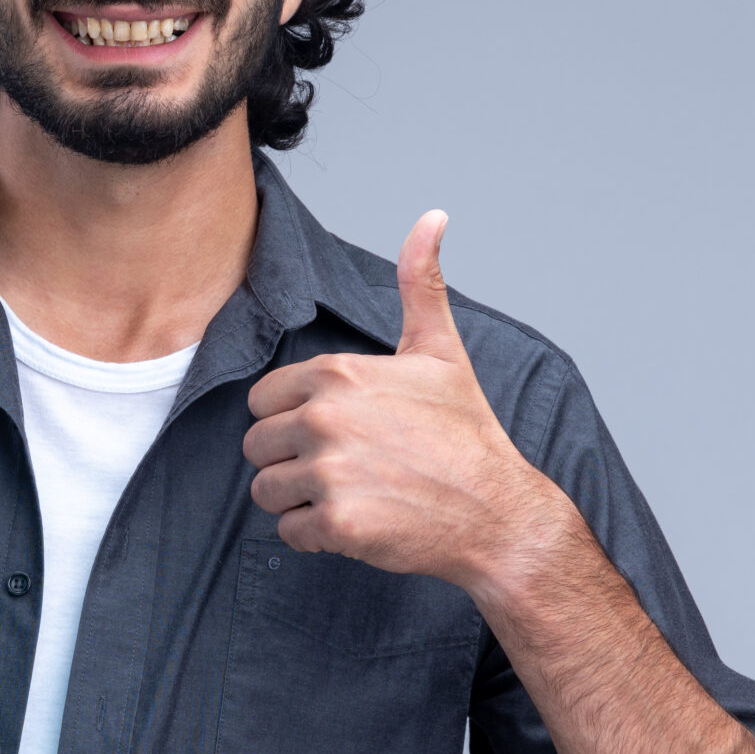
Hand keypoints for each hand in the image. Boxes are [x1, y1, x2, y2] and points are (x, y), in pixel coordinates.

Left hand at [244, 210, 573, 593]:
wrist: (498, 512)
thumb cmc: (466, 435)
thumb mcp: (442, 353)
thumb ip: (420, 286)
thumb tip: (432, 217)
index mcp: (337, 374)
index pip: (262, 400)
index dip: (293, 419)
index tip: (338, 431)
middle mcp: (325, 418)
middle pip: (256, 446)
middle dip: (291, 461)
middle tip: (346, 469)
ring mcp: (329, 472)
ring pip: (266, 490)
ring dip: (299, 500)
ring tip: (351, 494)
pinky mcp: (336, 523)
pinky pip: (287, 531)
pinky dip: (315, 536)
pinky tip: (358, 522)